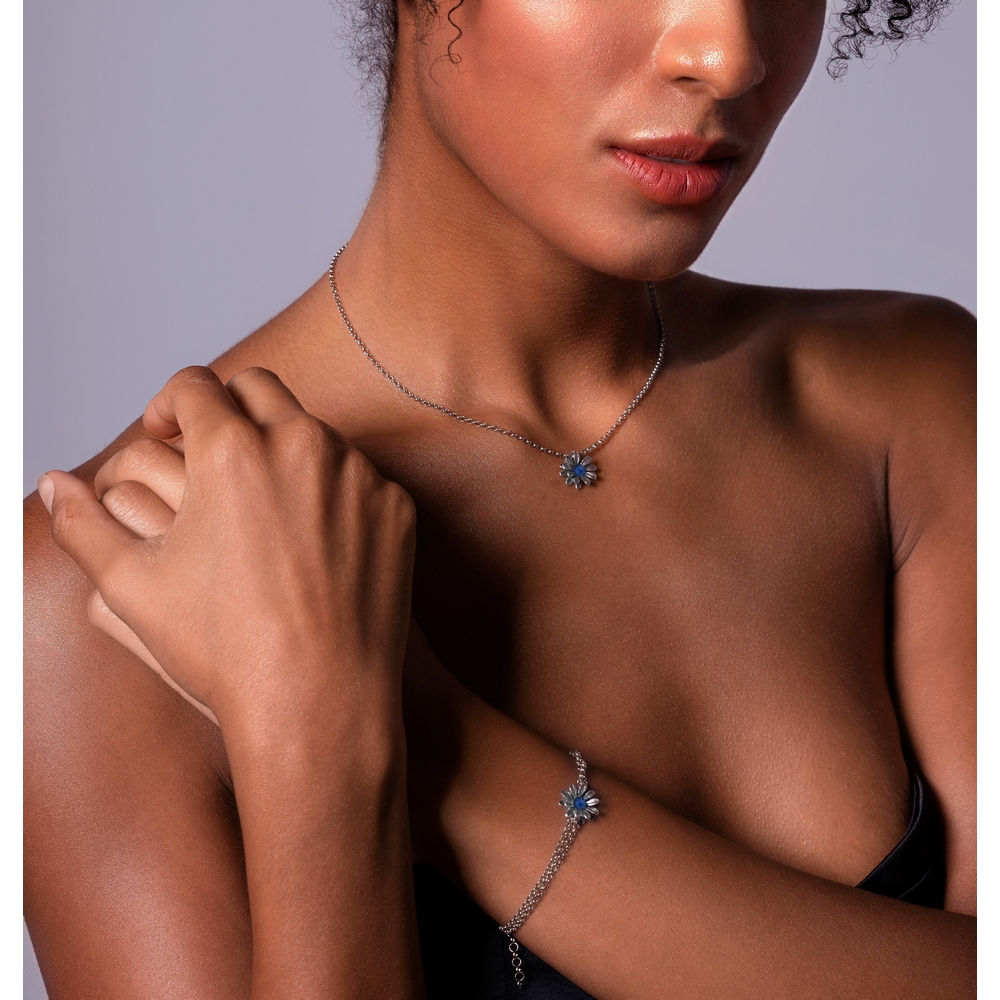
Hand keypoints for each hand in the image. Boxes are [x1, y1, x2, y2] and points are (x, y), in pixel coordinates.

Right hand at [39, 366, 416, 730]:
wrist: (318, 701)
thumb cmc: (221, 648)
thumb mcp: (132, 586)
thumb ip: (82, 525)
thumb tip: (51, 484)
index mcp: (232, 450)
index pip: (194, 384)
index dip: (168, 402)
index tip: (162, 428)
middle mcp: (303, 445)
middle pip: (258, 388)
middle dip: (227, 408)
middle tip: (210, 449)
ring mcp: (358, 474)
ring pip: (314, 431)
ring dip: (283, 447)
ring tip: (260, 500)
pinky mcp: (396, 506)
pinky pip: (359, 477)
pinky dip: (332, 490)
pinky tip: (312, 539)